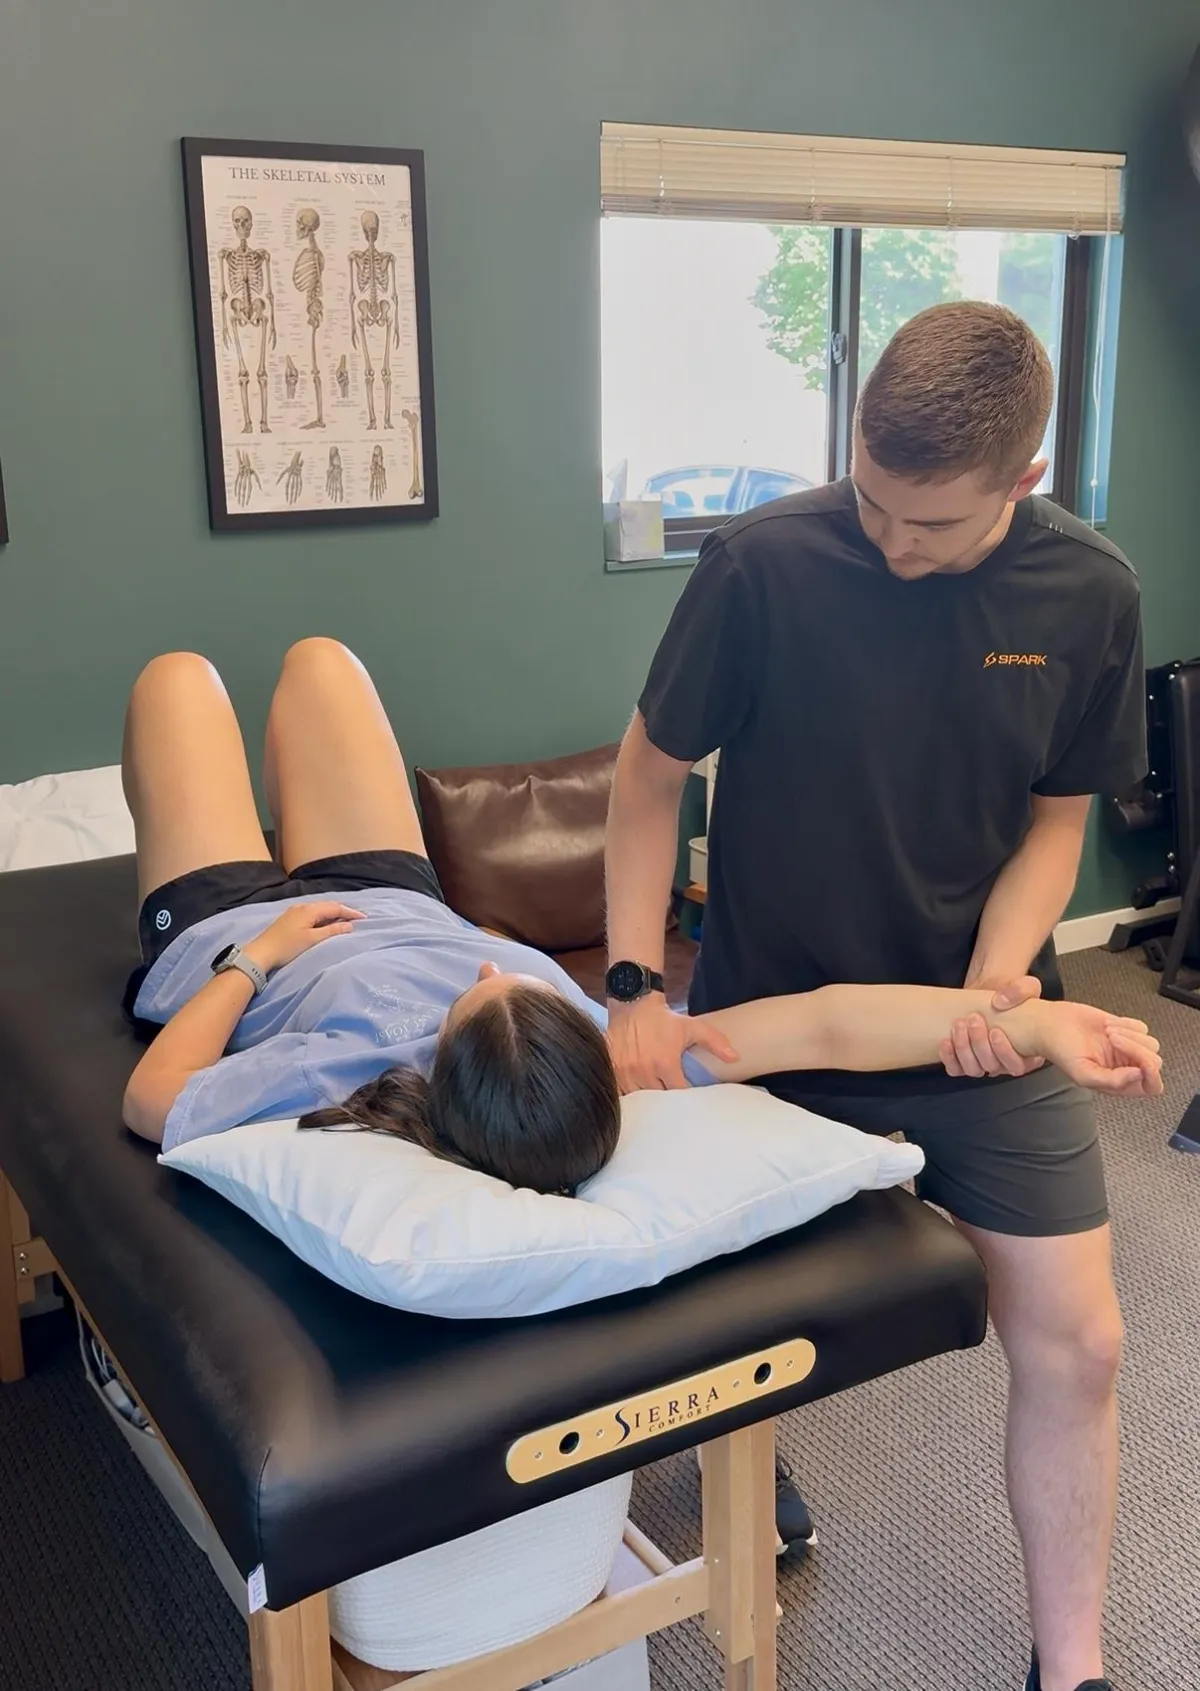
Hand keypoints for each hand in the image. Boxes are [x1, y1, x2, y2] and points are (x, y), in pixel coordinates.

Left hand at [244, 901, 364, 972]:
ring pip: (319, 909)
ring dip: (333, 913)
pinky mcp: (289, 920)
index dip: (350, 912)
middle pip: (327, 906)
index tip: (364, 918)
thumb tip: (349, 925)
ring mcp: (294, 912)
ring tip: (345, 920)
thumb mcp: (312, 939)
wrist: (260, 953)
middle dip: (343, 911)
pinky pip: (312, 913)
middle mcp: (302, 907)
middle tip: (357, 918)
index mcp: (309, 910)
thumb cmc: (287, 947)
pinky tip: (326, 923)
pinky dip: (323, 917)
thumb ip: (332, 931)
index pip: (334, 907)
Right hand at [606, 995, 737, 1093]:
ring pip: (638, 1098)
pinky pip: (621, 1093)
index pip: (678, 1093)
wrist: (632, 1004)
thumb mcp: (692, 1027)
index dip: (685, 1099)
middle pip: (658, 1099)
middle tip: (673, 1105)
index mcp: (665, 1062)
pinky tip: (637, 1095)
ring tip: (655, 1102)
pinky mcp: (612, 1070)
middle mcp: (644, 1070)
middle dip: (666, 1103)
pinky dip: (629, 1096)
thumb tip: (735, 1058)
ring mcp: (625, 1072)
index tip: (689, 1101)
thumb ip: (715, 1042)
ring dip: (647, 1100)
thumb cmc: (663, 1019)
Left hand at [941, 975, 1044, 1078]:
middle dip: (980, 1044)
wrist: (990, 993)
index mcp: (1026, 1052)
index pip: (1017, 1065)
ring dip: (963, 1049)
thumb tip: (1001, 1002)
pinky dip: (949, 1058)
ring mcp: (984, 1063)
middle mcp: (1004, 1062)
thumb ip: (1021, 990)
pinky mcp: (965, 1061)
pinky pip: (956, 1069)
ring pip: (973, 1069)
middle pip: (992, 1066)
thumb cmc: (1012, 996)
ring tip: (959, 1025)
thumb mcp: (1025, 986)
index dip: (1005, 1052)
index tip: (995, 1031)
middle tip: (973, 1020)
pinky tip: (946, 1042)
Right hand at [1022, 1002, 1162, 1096]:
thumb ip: (1112, 1081)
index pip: (1151, 1086)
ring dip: (1129, 1034)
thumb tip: (1138, 1075)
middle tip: (1112, 1040)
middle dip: (1136, 1049)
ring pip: (1150, 1043)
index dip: (1152, 1076)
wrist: (1050, 1024)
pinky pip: (1141, 1027)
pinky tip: (1107, 1025)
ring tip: (1107, 1032)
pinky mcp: (1125, 1028)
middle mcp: (1125, 1066)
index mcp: (1117, 1083)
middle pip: (1154, 1062)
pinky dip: (1126, 1023)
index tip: (1141, 1063)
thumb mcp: (1082, 1074)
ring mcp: (1127, 1047)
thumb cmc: (1061, 1051)